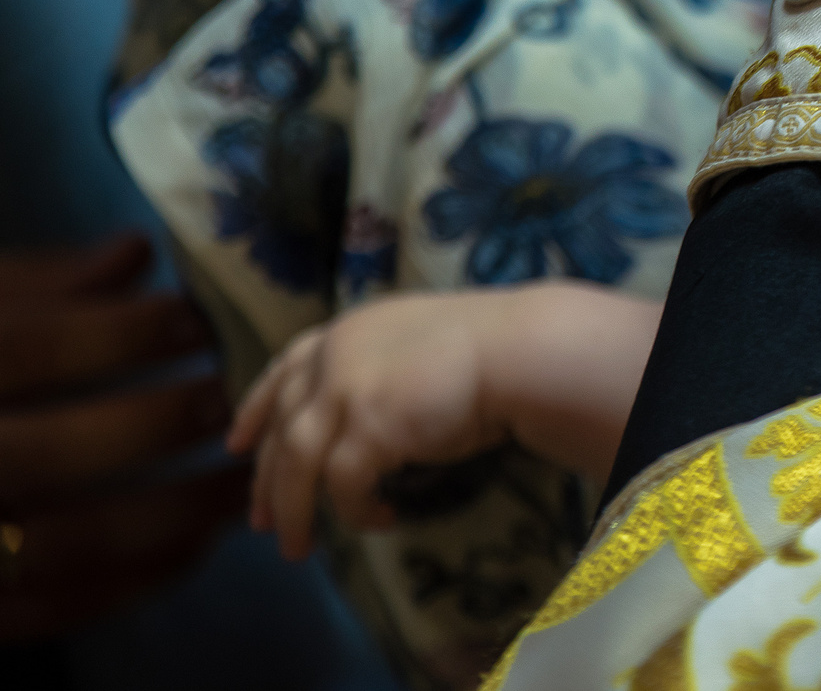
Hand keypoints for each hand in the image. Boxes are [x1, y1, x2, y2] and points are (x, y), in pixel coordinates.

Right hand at [0, 234, 243, 641]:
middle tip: (229, 397)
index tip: (194, 320)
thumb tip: (136, 255)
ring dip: (172, 512)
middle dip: (150, 426)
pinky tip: (197, 539)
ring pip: (63, 543)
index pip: (16, 352)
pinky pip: (59, 607)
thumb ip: (36, 288)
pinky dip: (137, 577)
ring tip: (241, 472)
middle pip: (38, 457)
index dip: (111, 335)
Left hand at [230, 284, 658, 559]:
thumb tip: (371, 410)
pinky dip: (356, 512)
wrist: (524, 350)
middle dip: (266, 481)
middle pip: (281, 426)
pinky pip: (345, 486)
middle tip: (260, 523)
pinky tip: (381, 522)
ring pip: (296, 464)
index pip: (285, 368)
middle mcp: (336, 356)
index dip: (256, 408)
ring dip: (294, 512)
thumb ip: (384, 365)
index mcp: (350, 330)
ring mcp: (347, 390)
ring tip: (297, 549)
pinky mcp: (367, 428)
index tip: (237, 444)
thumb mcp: (421, 344)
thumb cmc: (495, 346)